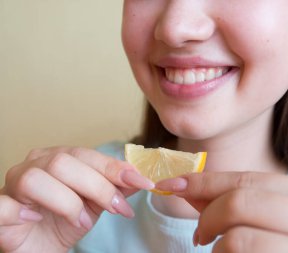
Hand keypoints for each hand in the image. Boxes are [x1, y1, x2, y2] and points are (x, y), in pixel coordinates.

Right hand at [0, 147, 153, 252]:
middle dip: (97, 187)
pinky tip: (36, 220)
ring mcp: (12, 186)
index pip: (87, 155)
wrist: (40, 248)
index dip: (115, 169)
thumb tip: (141, 178)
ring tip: (81, 222)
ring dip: (66, 203)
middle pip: (64, 163)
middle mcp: (34, 165)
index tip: (143, 182)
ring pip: (36, 179)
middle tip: (117, 209)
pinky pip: (3, 206)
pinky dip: (21, 213)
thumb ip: (116, 189)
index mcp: (58, 158)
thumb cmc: (65, 222)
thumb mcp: (96, 205)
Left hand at [156, 171, 287, 252]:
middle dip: (207, 215)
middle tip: (200, 233)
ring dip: (218, 246)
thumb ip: (239, 203)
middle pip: (240, 201)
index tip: (173, 184)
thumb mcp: (279, 222)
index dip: (205, 181)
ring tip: (222, 252)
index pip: (250, 179)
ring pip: (237, 236)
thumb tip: (186, 185)